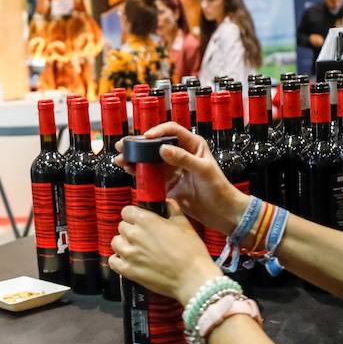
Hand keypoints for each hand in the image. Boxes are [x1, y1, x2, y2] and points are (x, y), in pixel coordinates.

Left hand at [109, 200, 222, 304]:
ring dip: (123, 243)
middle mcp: (134, 235)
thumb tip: (167, 203)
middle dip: (130, 229)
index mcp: (146, 221)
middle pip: (121, 227)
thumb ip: (173, 210)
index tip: (140, 220)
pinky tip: (128, 260)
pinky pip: (113, 261)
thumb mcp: (184, 224)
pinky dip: (118, 260)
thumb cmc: (191, 251)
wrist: (192, 278)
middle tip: (143, 236)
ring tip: (135, 248)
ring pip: (115, 242)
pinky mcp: (128, 270)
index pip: (126, 211)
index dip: (133, 215)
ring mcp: (129, 254)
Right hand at [113, 122, 248, 234]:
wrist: (222, 213)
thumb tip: (163, 149)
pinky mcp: (167, 183)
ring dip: (135, 159)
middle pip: (156, 144)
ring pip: (149, 160)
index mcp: (193, 145)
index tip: (146, 138)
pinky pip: (150, 175)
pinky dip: (138, 173)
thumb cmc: (219, 189)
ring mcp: (173, 169)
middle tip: (123, 145)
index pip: (172, 131)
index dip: (157, 131)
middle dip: (139, 144)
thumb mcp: (203, 170)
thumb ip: (183, 159)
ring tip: (121, 159)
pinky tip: (128, 171)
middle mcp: (180, 154)